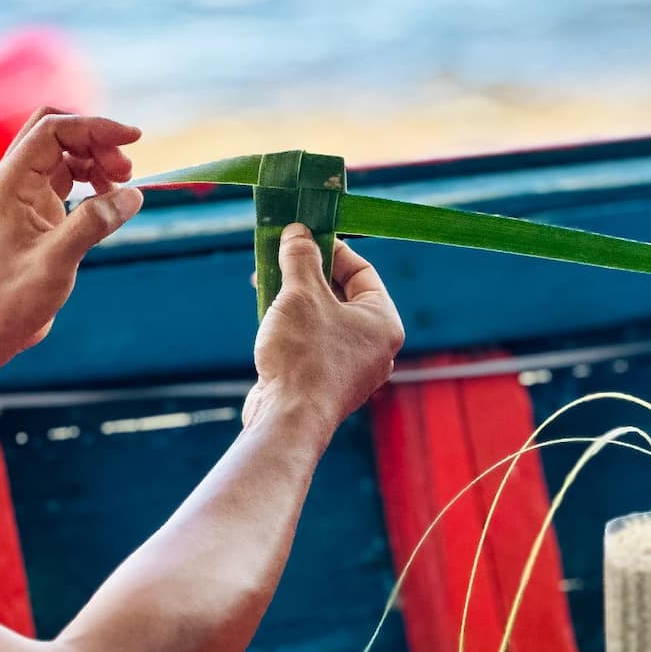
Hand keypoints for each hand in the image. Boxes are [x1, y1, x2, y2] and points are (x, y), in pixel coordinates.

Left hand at [0, 107, 143, 368]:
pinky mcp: (36, 216)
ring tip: (122, 187)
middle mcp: (13, 183)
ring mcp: (24, 198)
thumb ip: (94, 223)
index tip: (133, 139)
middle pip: (57, 135)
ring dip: (96, 162)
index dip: (94, 127)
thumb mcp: (57, 260)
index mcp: (9, 184)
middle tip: (127, 171)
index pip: (52, 130)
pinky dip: (91, 183)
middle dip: (96, 142)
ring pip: (64, 157)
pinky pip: (67, 183)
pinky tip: (108, 203)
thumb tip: (133, 194)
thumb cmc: (12, 297)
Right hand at [243, 227, 403, 441]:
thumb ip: (300, 258)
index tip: (304, 236)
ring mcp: (351, 369)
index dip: (333, 249)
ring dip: (296, 298)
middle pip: (342, 295)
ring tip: (266, 283)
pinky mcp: (325, 384)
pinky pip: (313, 343)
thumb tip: (297, 231)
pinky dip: (294, 326)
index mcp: (384, 323)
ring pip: (324, 320)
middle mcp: (374, 347)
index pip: (363, 272)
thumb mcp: (300, 294)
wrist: (289, 420)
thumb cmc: (304, 355)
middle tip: (279, 257)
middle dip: (308, 274)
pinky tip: (268, 318)